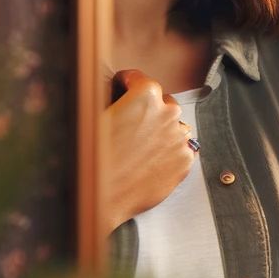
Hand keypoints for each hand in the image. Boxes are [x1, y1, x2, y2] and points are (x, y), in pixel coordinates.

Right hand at [103, 69, 194, 230]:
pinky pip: (181, 149)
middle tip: (130, 126)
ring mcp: (180, 136)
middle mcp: (168, 111)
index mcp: (145, 94)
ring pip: (174, 126)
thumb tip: (115, 95)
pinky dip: (169, 152)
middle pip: (162, 102)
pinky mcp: (186, 160)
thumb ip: (112, 99)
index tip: (122, 88)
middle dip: (148, 110)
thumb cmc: (92, 159)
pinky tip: (149, 161)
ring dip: (161, 131)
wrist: (101, 198)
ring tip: (140, 148)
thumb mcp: (94, 116)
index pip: (139, 79)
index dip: (125, 84)